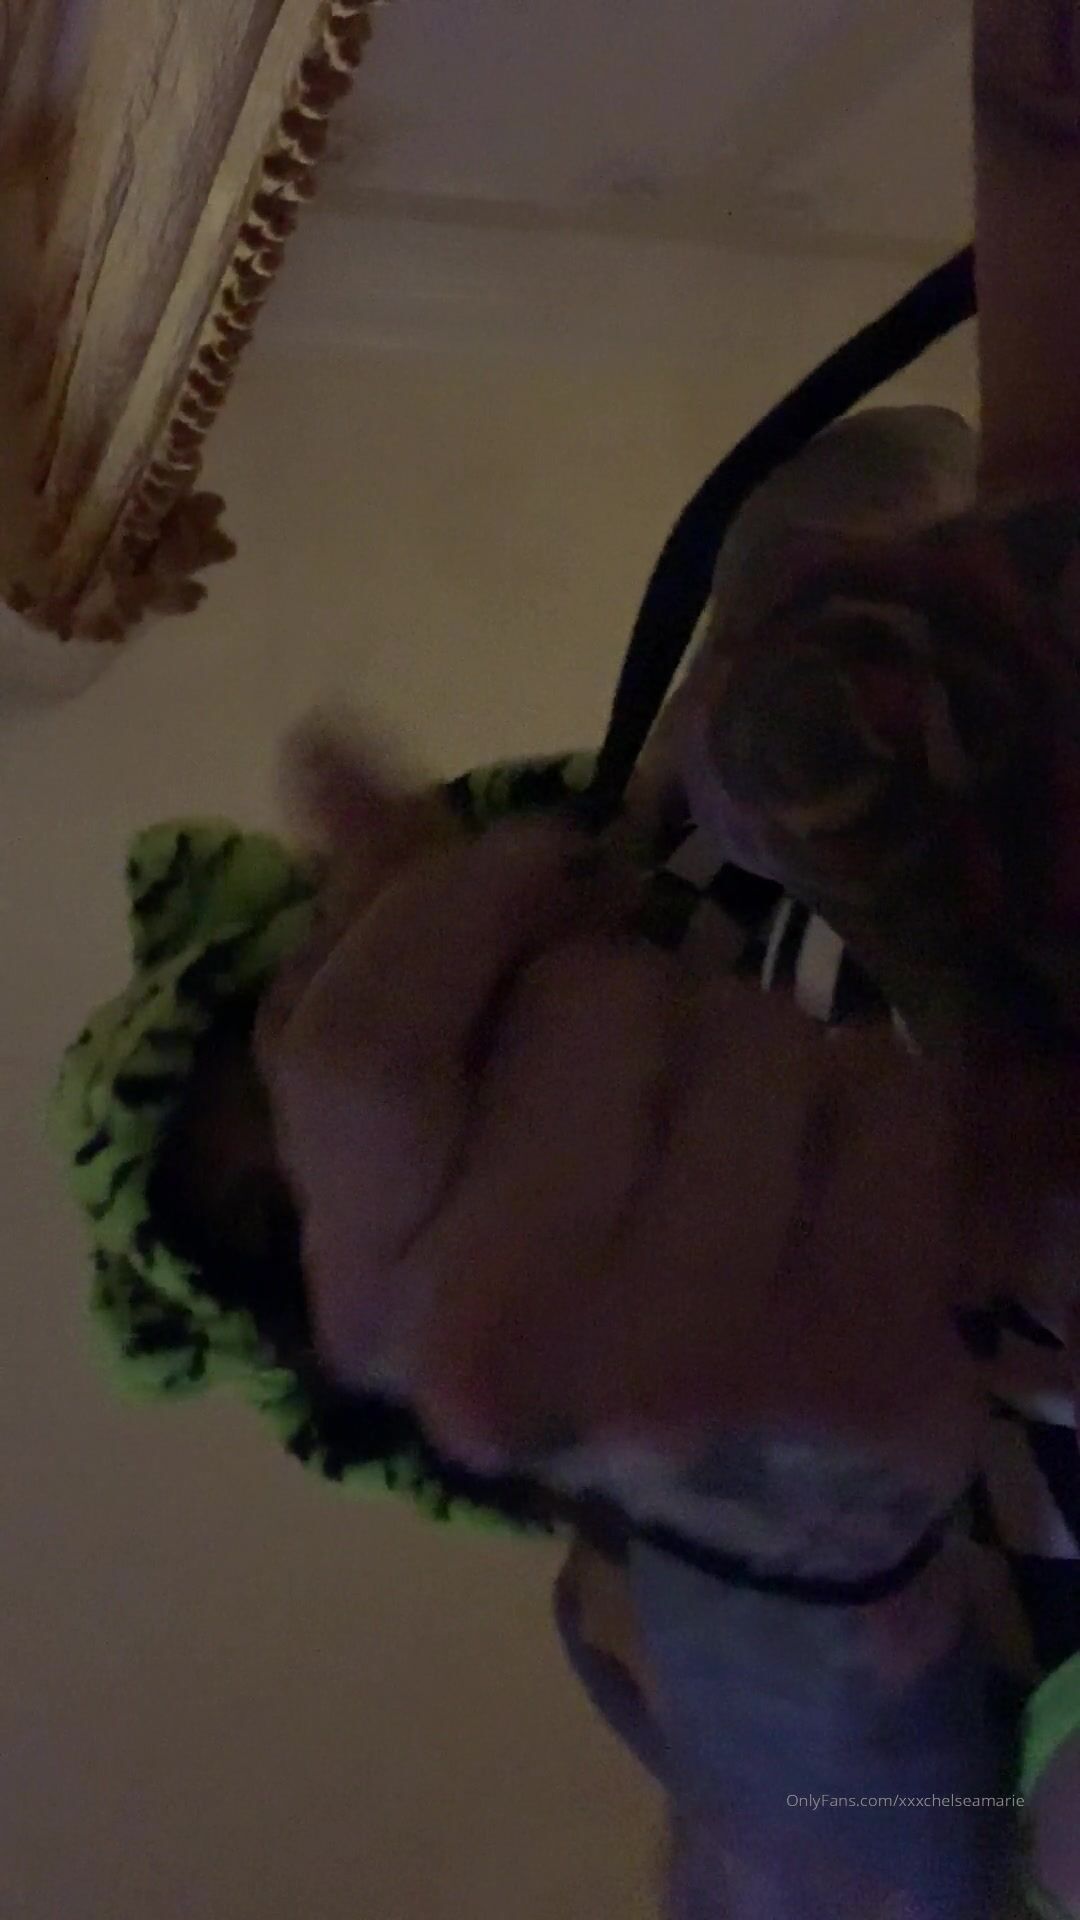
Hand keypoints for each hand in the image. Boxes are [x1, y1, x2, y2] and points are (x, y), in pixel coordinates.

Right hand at [257, 727, 980, 1578]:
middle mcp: (498, 1355)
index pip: (361, 1046)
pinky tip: (833, 1171)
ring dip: (754, 1037)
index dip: (459, 906)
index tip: (542, 872)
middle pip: (591, 1009)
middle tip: (645, 1057)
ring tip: (736, 1121)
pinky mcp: (855, 1363)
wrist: (747, 1485)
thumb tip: (320, 749)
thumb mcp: (454, 1111)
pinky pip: (892, 1100)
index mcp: (365, 1283)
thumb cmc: (571, 1257)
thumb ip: (387, 925)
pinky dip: (875, 1096)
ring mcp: (685, 1375)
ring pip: (754, 1038)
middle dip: (632, 984)